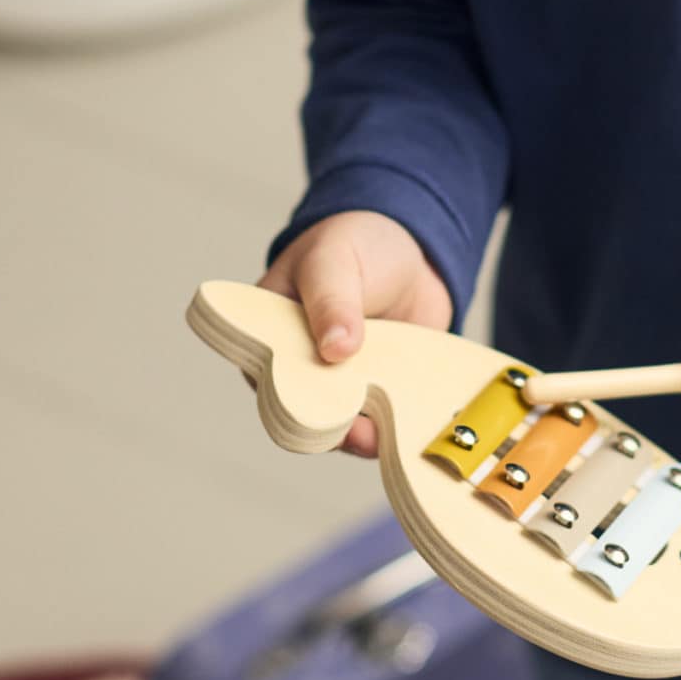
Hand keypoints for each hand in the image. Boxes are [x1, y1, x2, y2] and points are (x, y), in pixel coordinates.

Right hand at [259, 211, 451, 456]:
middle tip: (357, 431)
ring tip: (381, 434)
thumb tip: (333, 349)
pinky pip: (382, 422)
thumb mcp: (334, 261)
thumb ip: (331, 301)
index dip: (286, 400)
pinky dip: (392, 429)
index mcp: (270, 334)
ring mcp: (343, 384)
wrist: (414, 250)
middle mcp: (301, 367)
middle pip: (305, 413)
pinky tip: (405, 429)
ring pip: (344, 427)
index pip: (266, 379)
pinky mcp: (380, 394)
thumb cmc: (355, 244)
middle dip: (330, 426)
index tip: (314, 407)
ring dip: (363, 435)